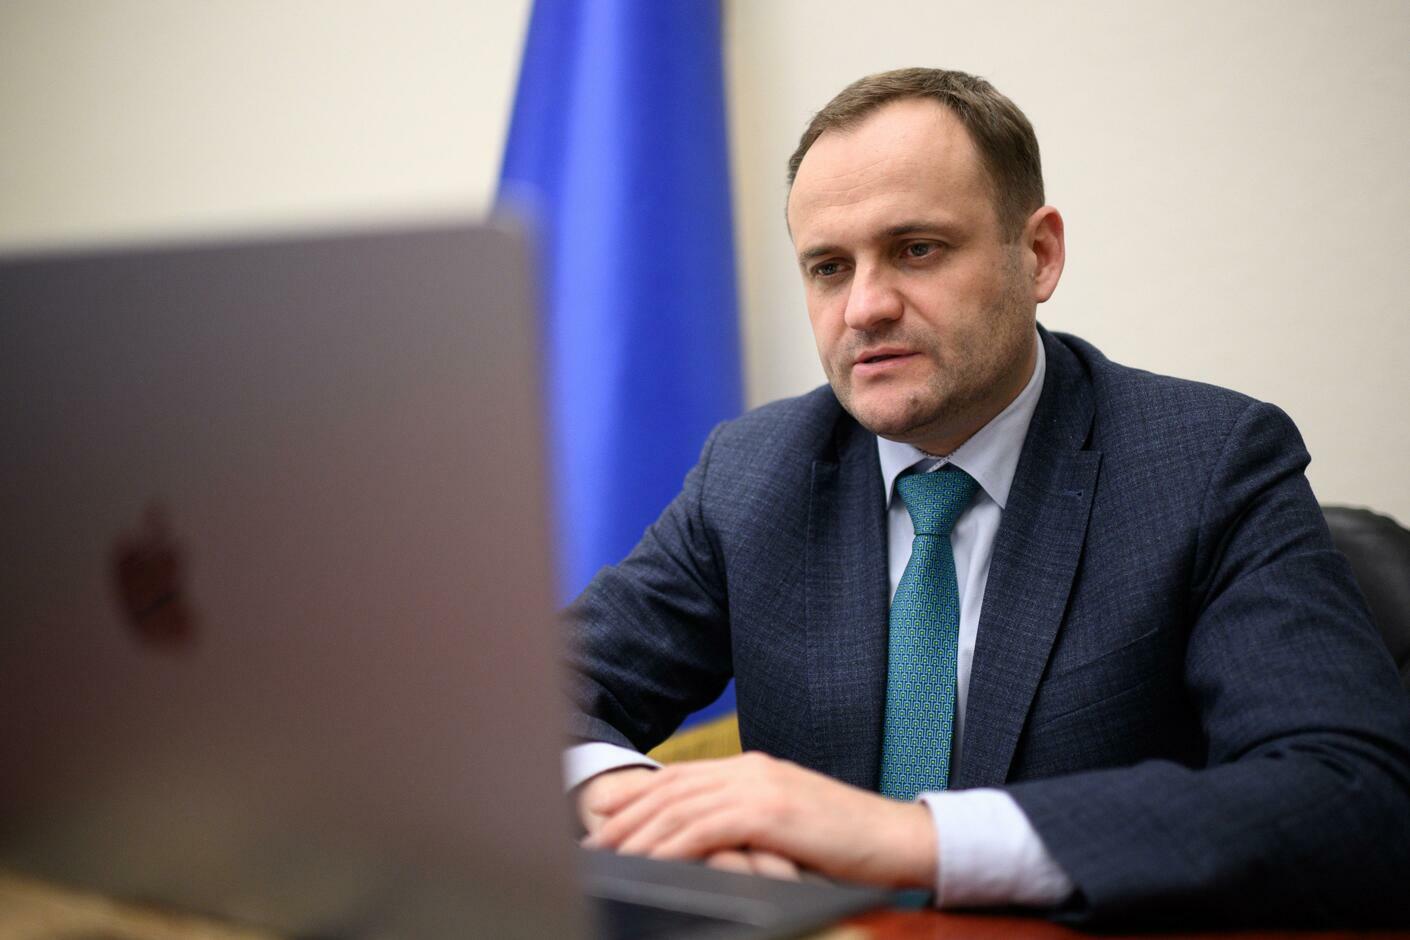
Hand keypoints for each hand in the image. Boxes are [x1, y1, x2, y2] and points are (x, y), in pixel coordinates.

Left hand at [582, 751, 935, 888]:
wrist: (899, 838)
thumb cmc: (848, 842)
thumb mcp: (789, 825)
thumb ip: (749, 823)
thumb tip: (710, 845)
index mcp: (753, 768)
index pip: (681, 779)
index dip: (638, 800)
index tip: (605, 824)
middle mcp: (751, 769)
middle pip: (671, 788)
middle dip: (626, 815)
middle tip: (592, 842)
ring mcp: (761, 786)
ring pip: (680, 806)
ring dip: (638, 833)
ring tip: (607, 856)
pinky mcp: (771, 811)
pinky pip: (705, 828)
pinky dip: (671, 845)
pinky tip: (649, 861)